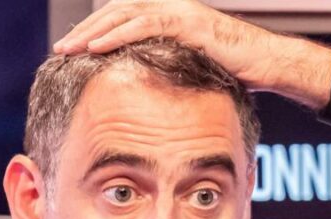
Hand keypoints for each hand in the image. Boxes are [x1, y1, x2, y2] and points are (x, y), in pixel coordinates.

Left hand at [53, 0, 330, 109]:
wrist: (270, 64)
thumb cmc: (238, 72)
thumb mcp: (194, 72)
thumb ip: (170, 73)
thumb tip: (149, 96)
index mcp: (170, 19)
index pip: (124, 19)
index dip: (97, 32)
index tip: (74, 51)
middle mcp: (172, 9)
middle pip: (117, 12)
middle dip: (86, 30)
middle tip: (61, 49)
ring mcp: (179, 12)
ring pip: (124, 15)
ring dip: (93, 31)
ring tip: (69, 48)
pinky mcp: (187, 22)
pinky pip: (144, 25)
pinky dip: (117, 35)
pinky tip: (96, 48)